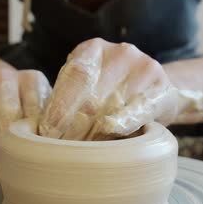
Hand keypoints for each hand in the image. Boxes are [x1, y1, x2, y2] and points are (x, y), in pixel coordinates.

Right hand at [0, 64, 50, 179]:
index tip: (37, 164)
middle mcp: (5, 76)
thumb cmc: (21, 103)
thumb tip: (63, 154)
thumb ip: (50, 124)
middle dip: (7, 146)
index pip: (36, 111)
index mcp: (32, 80)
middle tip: (9, 175)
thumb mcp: (40, 104)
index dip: (35, 140)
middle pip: (6, 113)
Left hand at [39, 38, 183, 139]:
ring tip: (80, 153)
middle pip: (90, 96)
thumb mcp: (89, 85)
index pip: (72, 78)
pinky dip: (122, 123)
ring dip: (93, 135)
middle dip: (72, 128)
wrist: (161, 90)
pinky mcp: (161, 89)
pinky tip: (110, 132)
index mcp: (93, 49)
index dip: (58, 108)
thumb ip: (68, 98)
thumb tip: (40, 129)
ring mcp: (143, 69)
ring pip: (111, 107)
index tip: (46, 133)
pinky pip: (138, 110)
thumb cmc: (114, 94)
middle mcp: (119, 53)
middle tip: (60, 151)